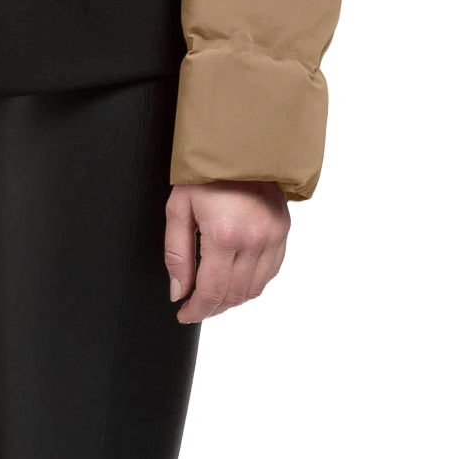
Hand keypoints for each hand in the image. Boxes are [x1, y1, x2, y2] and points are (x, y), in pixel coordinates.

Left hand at [164, 181, 289, 324]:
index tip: (184, 313)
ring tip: (213, 297)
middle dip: (212, 308)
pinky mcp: (283, 232)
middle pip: (233, 295)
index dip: (196, 310)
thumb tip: (179, 290)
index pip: (211, 291)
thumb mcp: (179, 209)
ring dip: (232, 299)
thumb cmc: (206, 173)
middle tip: (195, 308)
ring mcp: (273, 237)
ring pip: (254, 288)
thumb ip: (176, 254)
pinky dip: (251, 284)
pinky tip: (235, 281)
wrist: (240, 145)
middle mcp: (254, 240)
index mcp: (225, 235)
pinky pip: (270, 272)